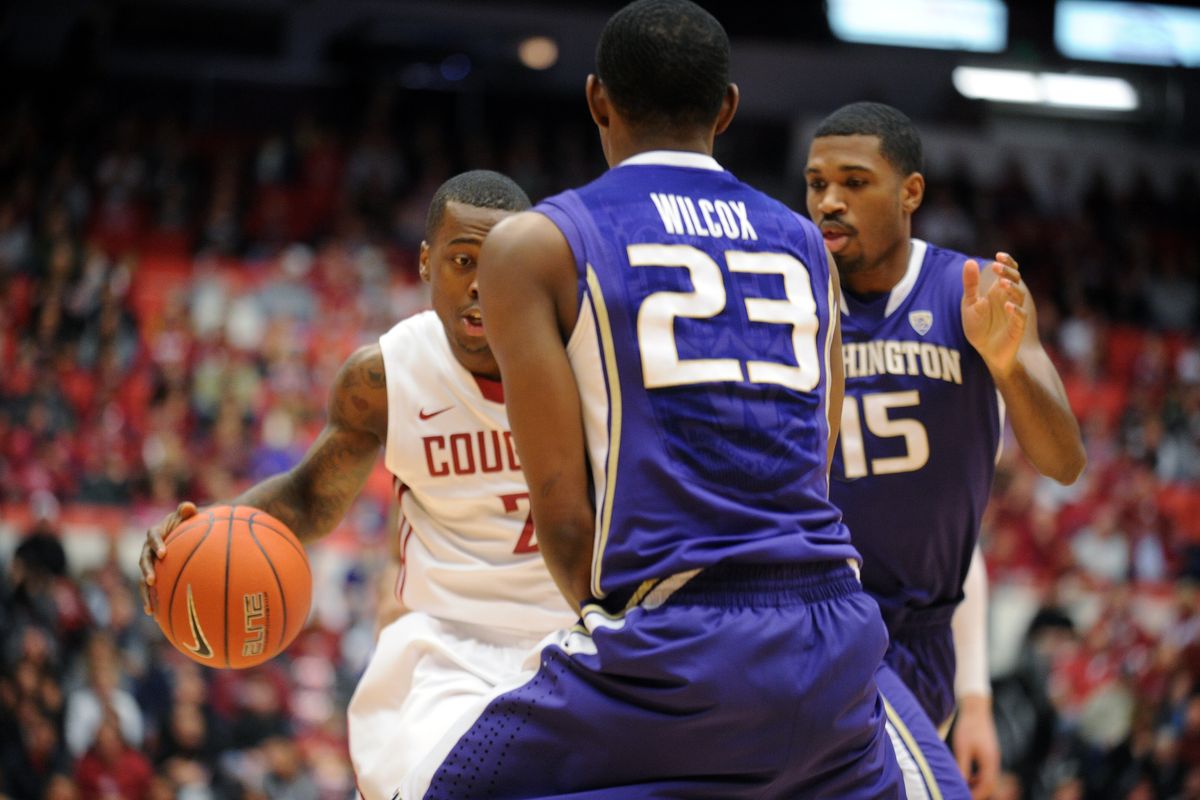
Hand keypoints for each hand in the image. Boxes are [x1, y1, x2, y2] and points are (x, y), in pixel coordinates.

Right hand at [139, 501, 197, 614]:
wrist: (189, 532)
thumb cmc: (190, 522)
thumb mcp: (190, 515)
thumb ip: (187, 512)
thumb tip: (188, 506)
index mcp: (156, 532)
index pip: (152, 536)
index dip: (156, 544)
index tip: (164, 553)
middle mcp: (148, 549)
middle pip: (143, 560)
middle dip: (146, 571)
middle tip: (152, 581)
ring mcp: (150, 563)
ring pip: (143, 579)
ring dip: (145, 592)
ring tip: (150, 606)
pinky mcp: (153, 575)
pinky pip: (150, 589)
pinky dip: (152, 600)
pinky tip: (155, 615)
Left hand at [952, 694, 1000, 799]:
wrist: (975, 708)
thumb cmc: (968, 727)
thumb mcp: (961, 748)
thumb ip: (962, 767)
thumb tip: (960, 782)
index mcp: (989, 761)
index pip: (987, 786)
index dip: (976, 795)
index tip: (964, 798)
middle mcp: (994, 761)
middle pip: (989, 784)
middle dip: (978, 792)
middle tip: (963, 795)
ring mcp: (992, 757)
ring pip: (987, 777)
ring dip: (977, 785)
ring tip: (962, 787)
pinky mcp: (988, 752)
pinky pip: (985, 770)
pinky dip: (977, 776)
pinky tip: (966, 775)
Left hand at [962, 253, 1026, 378]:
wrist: (986, 352)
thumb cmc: (979, 328)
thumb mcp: (970, 304)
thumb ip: (970, 284)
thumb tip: (969, 261)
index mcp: (999, 291)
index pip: (1008, 272)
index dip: (1007, 262)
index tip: (998, 255)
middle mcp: (1009, 299)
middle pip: (1015, 280)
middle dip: (1008, 272)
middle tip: (997, 267)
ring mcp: (1015, 312)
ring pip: (1019, 296)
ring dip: (1012, 289)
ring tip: (1002, 284)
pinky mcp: (1017, 328)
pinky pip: (1020, 317)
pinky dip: (1015, 310)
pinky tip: (1007, 305)